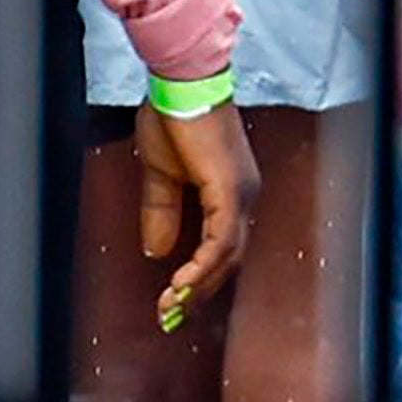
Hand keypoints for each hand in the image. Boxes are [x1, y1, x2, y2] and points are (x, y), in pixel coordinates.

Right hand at [135, 97, 261, 329]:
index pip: (223, 247)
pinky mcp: (230, 192)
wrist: (180, 85)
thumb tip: (156, 251)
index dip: (198, 276)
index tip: (171, 301)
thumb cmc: (173, 119)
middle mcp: (245, 197)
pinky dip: (201, 268)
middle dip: (198, 291)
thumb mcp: (162, 175)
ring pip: (227, 257)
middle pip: (229, 260)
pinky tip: (180, 285)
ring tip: (169, 307)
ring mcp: (242, 195)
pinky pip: (220, 243)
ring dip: (197, 286)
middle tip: (168, 315)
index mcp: (232, 193)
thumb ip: (162, 213)